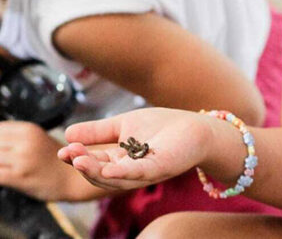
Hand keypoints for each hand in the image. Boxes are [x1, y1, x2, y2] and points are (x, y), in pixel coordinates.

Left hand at [0, 121, 75, 200]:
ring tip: (4, 167)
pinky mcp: (19, 176)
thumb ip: (13, 140)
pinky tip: (2, 177)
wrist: (72, 180)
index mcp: (29, 130)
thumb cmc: (54, 163)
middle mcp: (26, 141)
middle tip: (4, 160)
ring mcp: (22, 158)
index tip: (2, 149)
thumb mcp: (36, 142)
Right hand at [58, 108, 212, 190]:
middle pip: (101, 174)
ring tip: (79, 160)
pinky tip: (109, 168)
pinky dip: (123, 172)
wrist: (196, 127)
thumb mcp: (125, 125)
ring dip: (96, 171)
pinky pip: (139, 173)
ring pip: (116, 178)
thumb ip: (98, 131)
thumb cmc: (163, 126)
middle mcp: (130, 171)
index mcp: (120, 161)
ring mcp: (145, 172)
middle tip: (67, 154)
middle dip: (83, 165)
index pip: (94, 162)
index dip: (77, 157)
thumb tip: (67, 133)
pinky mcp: (161, 167)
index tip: (62, 150)